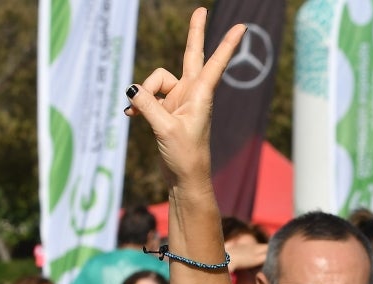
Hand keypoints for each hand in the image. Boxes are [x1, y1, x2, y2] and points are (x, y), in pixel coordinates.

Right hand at [123, 8, 245, 189]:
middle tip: (201, 10)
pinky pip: (147, 96)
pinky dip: (138, 104)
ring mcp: (178, 101)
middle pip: (191, 56)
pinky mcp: (166, 110)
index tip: (242, 27)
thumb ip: (147, 104)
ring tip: (137, 114)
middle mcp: (191, 93)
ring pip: (155, 82)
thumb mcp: (165, 129)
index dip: (226, 44)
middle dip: (195, 34)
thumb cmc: (185, 156)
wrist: (185, 178)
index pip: (214, 62)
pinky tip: (130, 116)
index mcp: (201, 95)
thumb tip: (131, 89)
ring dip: (143, 94)